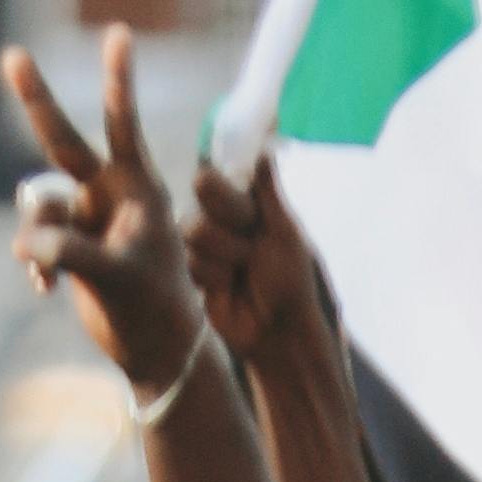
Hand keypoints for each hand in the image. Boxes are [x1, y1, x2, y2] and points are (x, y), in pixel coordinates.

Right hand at [1, 31, 195, 395]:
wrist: (157, 348)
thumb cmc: (155, 308)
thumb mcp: (118, 278)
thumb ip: (72, 254)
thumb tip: (26, 241)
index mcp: (136, 190)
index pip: (122, 126)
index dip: (118, 82)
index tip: (120, 34)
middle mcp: (109, 195)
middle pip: (63, 141)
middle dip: (37, 100)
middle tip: (12, 55)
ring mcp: (86, 218)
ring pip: (39, 206)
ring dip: (37, 236)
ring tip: (50, 274)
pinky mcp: (69, 245)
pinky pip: (33, 239)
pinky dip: (34, 261)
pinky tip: (46, 289)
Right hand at [188, 145, 338, 393]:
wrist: (276, 330)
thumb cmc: (290, 280)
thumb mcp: (284, 233)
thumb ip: (268, 193)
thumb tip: (265, 151)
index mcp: (248, 201)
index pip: (221, 173)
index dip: (226, 192)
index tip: (246, 213)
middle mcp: (224, 217)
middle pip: (201, 195)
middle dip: (228, 223)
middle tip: (251, 249)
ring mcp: (207, 243)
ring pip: (194, 231)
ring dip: (226, 255)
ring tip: (243, 272)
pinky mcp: (195, 270)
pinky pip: (192, 262)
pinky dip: (215, 278)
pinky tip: (228, 289)